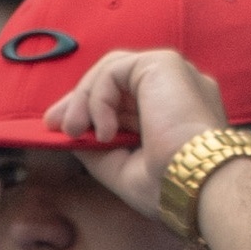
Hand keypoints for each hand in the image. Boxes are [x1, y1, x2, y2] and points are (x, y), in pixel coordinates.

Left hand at [42, 49, 226, 219]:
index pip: (126, 97)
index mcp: (176, 109)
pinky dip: (99, 97)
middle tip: (54, 124)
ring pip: (113, 69)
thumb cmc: (168, 185)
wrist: (196, 184)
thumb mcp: (120, 165)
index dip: (92, 108)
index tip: (60, 128)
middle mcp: (178, 87)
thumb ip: (94, 146)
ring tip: (73, 130)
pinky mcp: (165, 63)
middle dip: (80, 99)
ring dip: (85, 99)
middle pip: (117, 79)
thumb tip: (68, 131)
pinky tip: (103, 129)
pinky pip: (116, 69)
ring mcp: (175, 73)